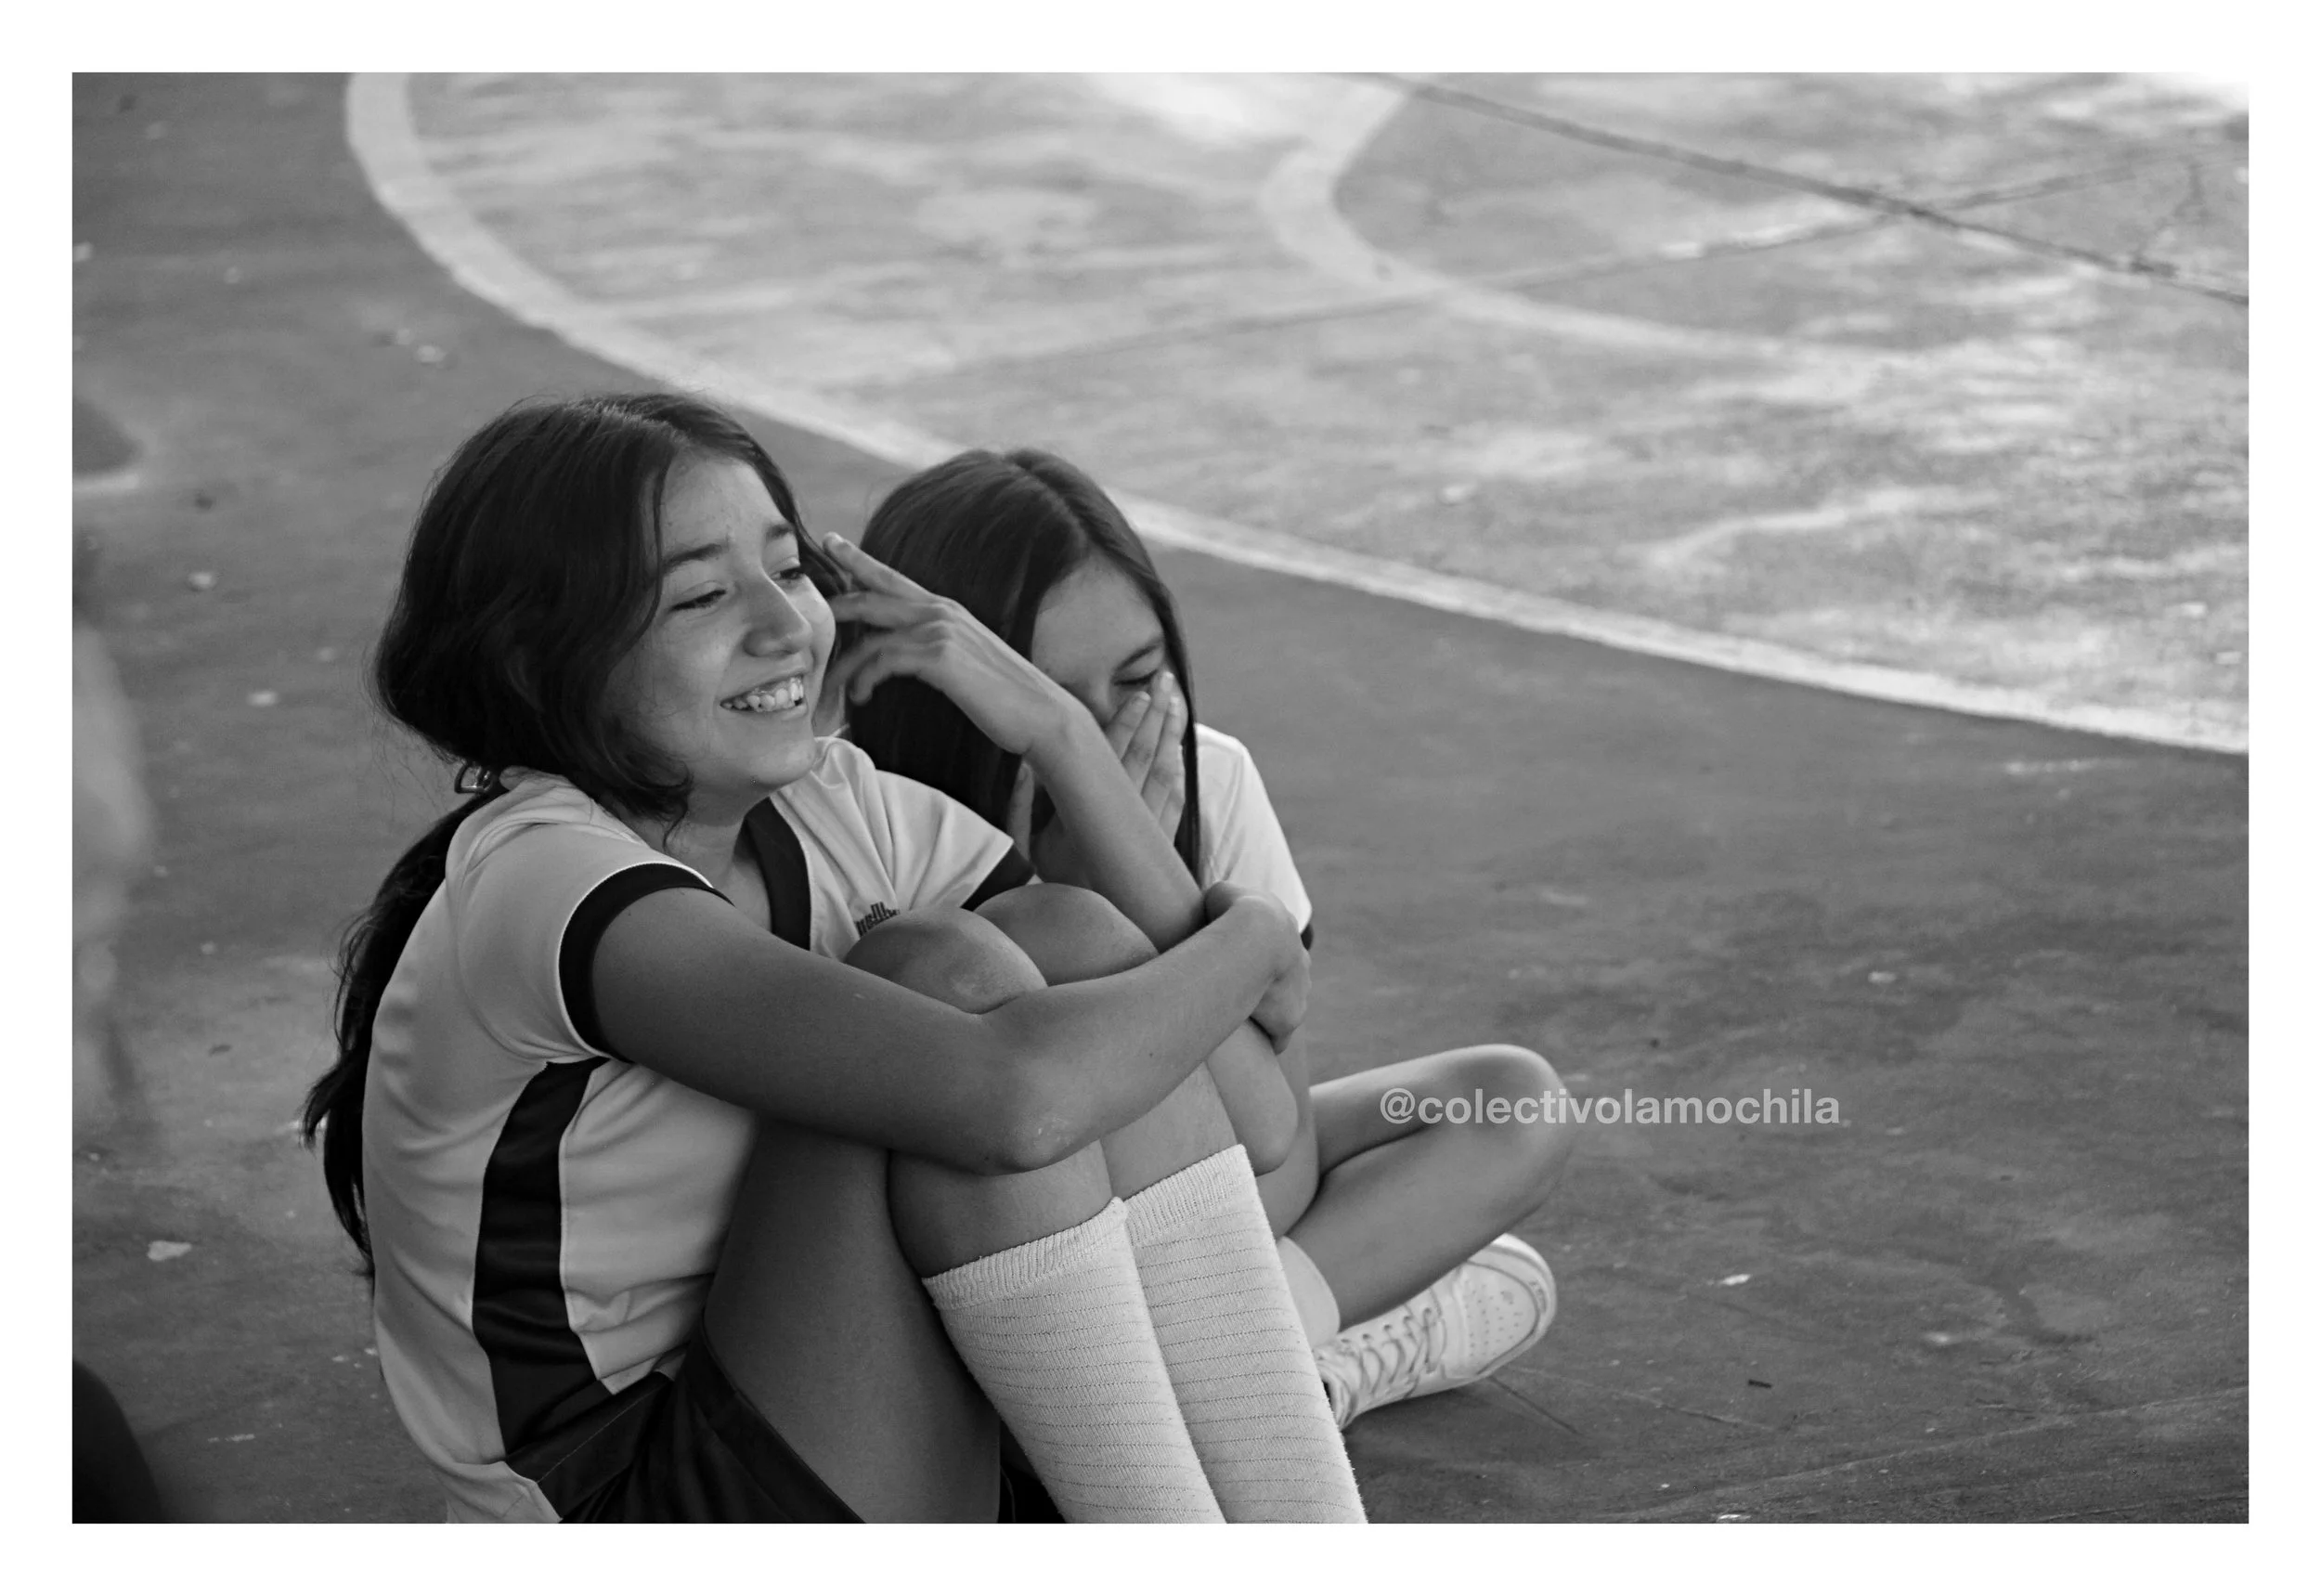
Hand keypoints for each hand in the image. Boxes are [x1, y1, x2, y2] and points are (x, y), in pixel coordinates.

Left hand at [817, 536, 1078, 758]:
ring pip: (871, 636)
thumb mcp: (967, 664)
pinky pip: (885, 660)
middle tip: (806, 606)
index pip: (893, 578)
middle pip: (872, 596)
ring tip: (833, 687)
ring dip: (845, 665)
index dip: (859, 559)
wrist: (1043, 714)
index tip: (830, 541)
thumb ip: (935, 652)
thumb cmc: (1006, 698)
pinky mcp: (940, 656)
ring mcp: (941, 631)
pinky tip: (861, 697)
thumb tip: (907, 661)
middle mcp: (942, 612)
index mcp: (947, 610)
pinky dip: (865, 679)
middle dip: (834, 601)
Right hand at [1005, 673, 1186, 881]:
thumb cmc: (1050, 882)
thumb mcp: (1026, 845)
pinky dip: (1178, 775)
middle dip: (1157, 715)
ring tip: (1177, 703)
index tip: (1140, 694)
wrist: (1085, 924)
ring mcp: (1146, 831)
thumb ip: (1023, 805)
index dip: (1128, 722)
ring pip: (1165, 774)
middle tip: (1166, 681)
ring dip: (1172, 736)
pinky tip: (1179, 753)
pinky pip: (1175, 804)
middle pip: (1145, 756)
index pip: (1111, 756)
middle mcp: (1121, 820)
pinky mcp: (1161, 845)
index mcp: (1086, 813)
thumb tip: (1025, 763)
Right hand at [1203, 880, 1307, 1051]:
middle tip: (1236, 994)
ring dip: (1264, 1013)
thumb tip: (1207, 908)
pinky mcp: (1291, 1016)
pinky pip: (1279, 1035)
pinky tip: (1248, 1049)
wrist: (1257, 935)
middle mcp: (1299, 961)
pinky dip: (1267, 1040)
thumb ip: (1220, 900)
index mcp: (1284, 930)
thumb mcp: (1223, 894)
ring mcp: (1299, 990)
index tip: (1237, 966)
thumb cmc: (1234, 911)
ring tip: (1235, 1020)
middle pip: (1283, 978)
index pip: (1274, 947)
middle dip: (1264, 986)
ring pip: (1283, 1006)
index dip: (1255, 956)